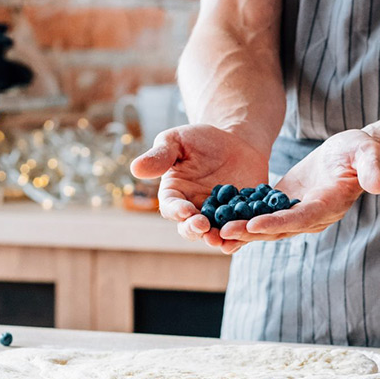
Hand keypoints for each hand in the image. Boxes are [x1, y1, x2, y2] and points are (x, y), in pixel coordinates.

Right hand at [130, 124, 268, 250]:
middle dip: (194, 229)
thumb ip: (160, 155)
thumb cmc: (201, 140)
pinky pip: (239, 233)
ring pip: (214, 235)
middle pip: (190, 228)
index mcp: (174, 195)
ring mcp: (217, 218)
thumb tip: (135, 168)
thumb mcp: (178, 140)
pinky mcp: (239, 219)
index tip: (185, 210)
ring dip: (216, 239)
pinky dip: (240, 238)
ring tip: (220, 238)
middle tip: (203, 226)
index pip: (171, 207)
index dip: (177, 210)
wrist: (237, 142)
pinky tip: (244, 236)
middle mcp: (193, 211)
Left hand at [218, 130, 379, 251]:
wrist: (357, 155)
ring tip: (213, 231)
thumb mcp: (369, 153)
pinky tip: (218, 216)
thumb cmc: (363, 151)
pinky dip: (242, 217)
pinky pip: (263, 214)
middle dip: (251, 231)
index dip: (278, 223)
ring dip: (241, 229)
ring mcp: (298, 213)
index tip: (254, 225)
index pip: (301, 218)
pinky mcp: (287, 204)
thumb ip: (372, 168)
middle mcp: (312, 216)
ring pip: (267, 226)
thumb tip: (378, 185)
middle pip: (278, 228)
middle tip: (222, 232)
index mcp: (330, 205)